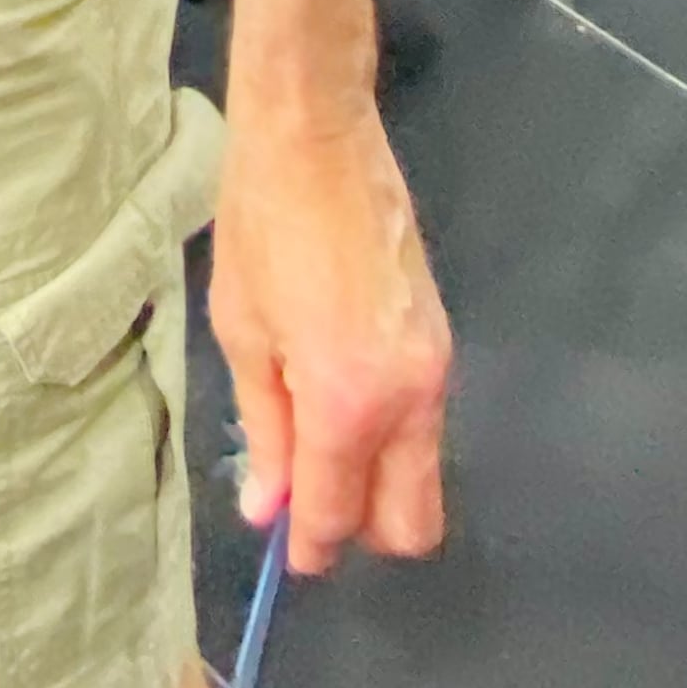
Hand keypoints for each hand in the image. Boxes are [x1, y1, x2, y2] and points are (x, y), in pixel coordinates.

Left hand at [206, 95, 452, 567]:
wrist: (318, 135)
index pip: (337, 514)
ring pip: (424, 476)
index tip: (282, 553)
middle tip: (305, 499)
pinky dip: (390, 438)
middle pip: (412, 523)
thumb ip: (265, 428)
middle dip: (360, 530)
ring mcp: (437, 370)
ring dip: (377, 483)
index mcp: (348, 403)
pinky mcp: (443, 341)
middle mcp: (409, 400)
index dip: (306, 546)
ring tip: (313, 440)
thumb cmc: (262, 225)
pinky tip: (341, 396)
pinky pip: (425, 427)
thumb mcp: (243, 330)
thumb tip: (269, 507)